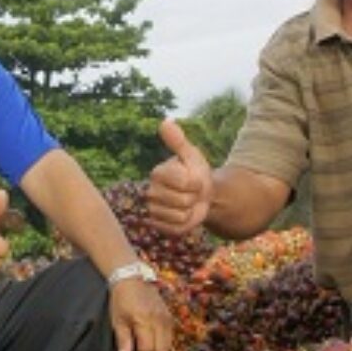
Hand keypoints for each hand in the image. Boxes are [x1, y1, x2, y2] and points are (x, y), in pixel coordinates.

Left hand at [108, 279, 173, 350]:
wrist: (132, 279)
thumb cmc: (121, 300)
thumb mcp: (117, 320)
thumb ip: (123, 340)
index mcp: (143, 320)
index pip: (147, 349)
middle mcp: (158, 320)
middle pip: (161, 349)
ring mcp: (166, 317)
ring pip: (168, 344)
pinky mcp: (169, 315)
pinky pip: (170, 336)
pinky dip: (164, 345)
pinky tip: (154, 347)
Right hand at [146, 119, 212, 234]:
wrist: (200, 195)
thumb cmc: (195, 172)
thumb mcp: (191, 155)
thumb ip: (178, 141)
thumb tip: (165, 122)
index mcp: (157, 173)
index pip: (185, 183)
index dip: (197, 183)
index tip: (195, 179)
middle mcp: (150, 192)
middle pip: (183, 201)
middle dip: (194, 198)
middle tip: (192, 193)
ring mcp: (153, 210)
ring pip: (180, 216)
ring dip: (190, 212)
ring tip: (188, 204)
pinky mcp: (158, 225)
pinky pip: (177, 229)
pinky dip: (186, 224)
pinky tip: (183, 215)